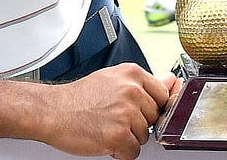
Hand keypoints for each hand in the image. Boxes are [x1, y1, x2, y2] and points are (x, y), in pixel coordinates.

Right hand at [40, 63, 177, 158]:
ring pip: (144, 136)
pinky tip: (105, 139)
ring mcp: (126, 113)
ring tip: (106, 125)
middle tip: (113, 116)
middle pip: (155, 117)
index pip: (162, 94)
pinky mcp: (118, 135)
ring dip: (128, 137)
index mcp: (133, 74)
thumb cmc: (80, 96)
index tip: (135, 109)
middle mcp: (132, 91)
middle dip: (138, 122)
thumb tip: (173, 82)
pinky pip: (133, 152)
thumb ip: (145, 83)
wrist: (52, 110)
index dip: (149, 106)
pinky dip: (120, 152)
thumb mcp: (114, 79)